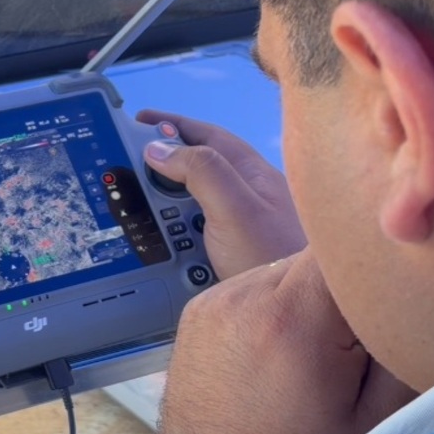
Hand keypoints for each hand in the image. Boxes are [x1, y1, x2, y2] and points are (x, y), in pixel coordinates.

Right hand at [137, 109, 305, 279]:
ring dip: (165, 209)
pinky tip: (163, 248)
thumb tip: (158, 148)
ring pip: (192, 205)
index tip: (138, 121)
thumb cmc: (274, 256)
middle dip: (162, 169)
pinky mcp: (232, 254)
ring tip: (143, 216)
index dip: (173, 124)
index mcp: (252, 174)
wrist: (304, 313)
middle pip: (196, 170)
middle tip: (129, 175)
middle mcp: (247, 196)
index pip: (207, 136)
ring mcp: (240, 226)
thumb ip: (201, 172)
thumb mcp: (235, 209)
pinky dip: (174, 236)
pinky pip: (194, 235)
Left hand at [156, 250, 416, 433]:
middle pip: (315, 258)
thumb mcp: (371, 419)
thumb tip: (417, 288)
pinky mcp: (198, 307)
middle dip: (342, 290)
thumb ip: (397, 346)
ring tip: (311, 354)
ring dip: (306, 299)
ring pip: (285, 270)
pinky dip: (273, 308)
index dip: (374, 267)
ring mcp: (215, 298)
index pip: (345, 247)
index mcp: (292, 318)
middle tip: (351, 344)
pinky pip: (253, 287)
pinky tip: (277, 352)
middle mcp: (245, 295)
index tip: (388, 298)